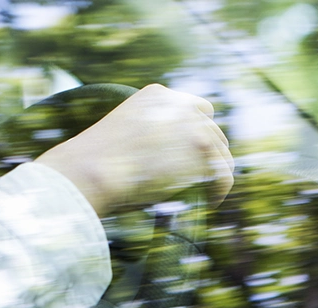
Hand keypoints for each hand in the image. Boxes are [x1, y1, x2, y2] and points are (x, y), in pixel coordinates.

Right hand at [35, 84, 233, 215]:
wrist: (94, 169)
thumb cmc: (97, 163)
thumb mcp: (123, 133)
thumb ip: (148, 135)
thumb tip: (166, 159)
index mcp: (159, 94)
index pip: (195, 109)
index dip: (196, 133)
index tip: (191, 154)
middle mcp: (181, 105)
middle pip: (213, 131)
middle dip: (207, 155)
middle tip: (199, 178)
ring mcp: (196, 127)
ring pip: (221, 155)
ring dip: (214, 174)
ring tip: (204, 194)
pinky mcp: (204, 152)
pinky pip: (223, 175)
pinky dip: (219, 191)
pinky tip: (209, 202)